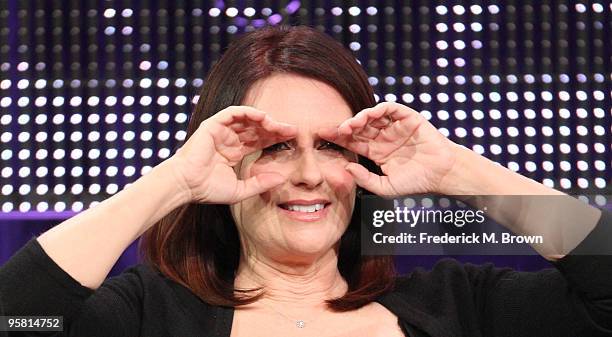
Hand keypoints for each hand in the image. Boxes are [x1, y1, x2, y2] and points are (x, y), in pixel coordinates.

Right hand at [168, 106, 297, 203]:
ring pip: (247, 119)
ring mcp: (221, 131)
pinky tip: (262, 116)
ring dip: (264, 120)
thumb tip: (281, 178)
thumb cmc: (208, 189)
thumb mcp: (241, 190)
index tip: (293, 139)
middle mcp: (230, 140)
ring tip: (278, 125)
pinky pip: (233, 112)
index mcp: (235, 152)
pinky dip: (248, 112)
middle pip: (257, 129)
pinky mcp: (213, 125)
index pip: (260, 140)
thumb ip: (260, 183)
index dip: (276, 138)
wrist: (186, 185)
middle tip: (292, 130)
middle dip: (275, 128)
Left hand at [318, 102, 457, 196]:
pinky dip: (379, 109)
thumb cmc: (416, 182)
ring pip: (372, 116)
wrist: (441, 174)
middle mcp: (383, 136)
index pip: (353, 141)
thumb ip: (365, 179)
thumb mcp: (385, 187)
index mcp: (376, 151)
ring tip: (349, 125)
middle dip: (344, 127)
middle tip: (331, 130)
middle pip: (359, 127)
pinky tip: (368, 115)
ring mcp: (395, 126)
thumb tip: (347, 167)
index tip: (323, 137)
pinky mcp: (408, 118)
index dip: (338, 138)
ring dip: (359, 118)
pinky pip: (391, 108)